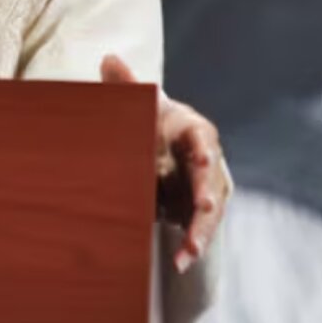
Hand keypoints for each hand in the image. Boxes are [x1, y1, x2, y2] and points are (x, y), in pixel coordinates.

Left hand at [101, 55, 231, 274]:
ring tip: (190, 252)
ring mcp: (206, 189)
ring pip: (210, 212)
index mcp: (194, 130)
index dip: (205, 149)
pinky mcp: (197, 213)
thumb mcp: (139, 105)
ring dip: (201, 233)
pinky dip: (192, 246)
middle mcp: (207, 161)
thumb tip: (109, 58)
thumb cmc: (150, 122)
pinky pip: (199, 231)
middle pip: (212, 180)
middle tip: (202, 211)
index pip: (204, 138)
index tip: (202, 160)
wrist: (156, 148)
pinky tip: (181, 264)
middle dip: (207, 198)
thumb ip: (126, 84)